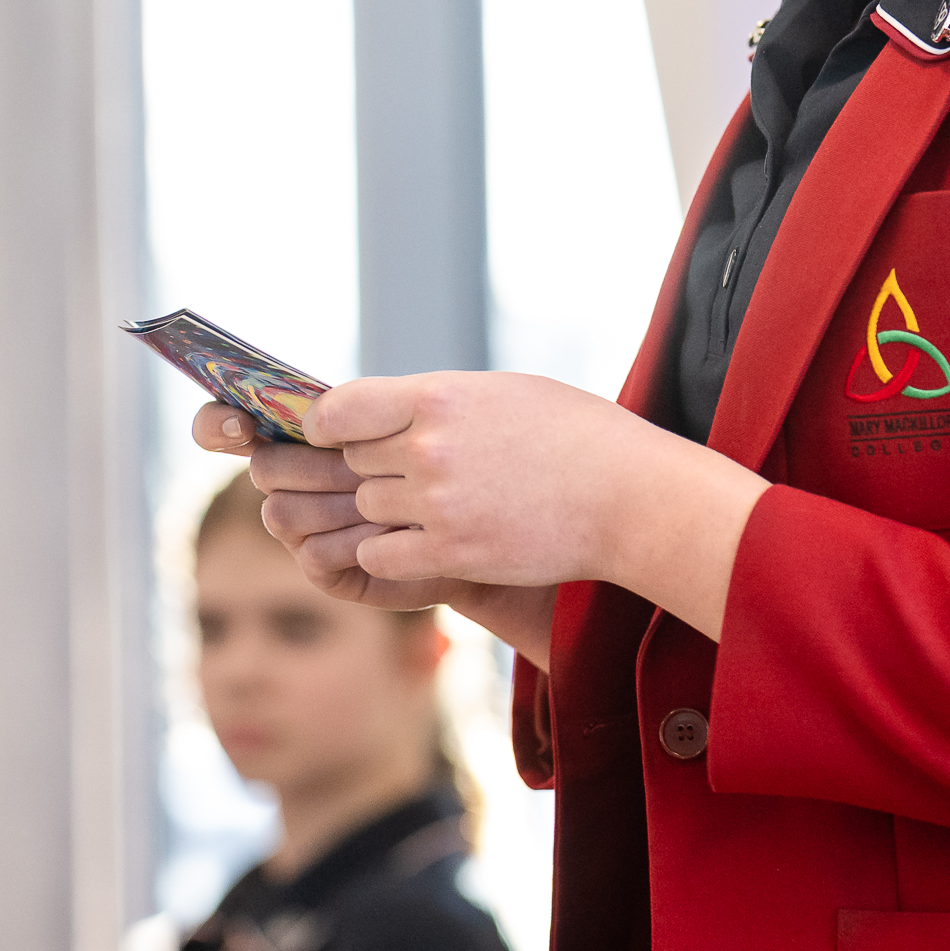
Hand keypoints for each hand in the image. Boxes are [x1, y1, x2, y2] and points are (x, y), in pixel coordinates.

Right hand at [193, 402, 489, 613]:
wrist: (492, 514)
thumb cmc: (455, 452)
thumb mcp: (413, 414)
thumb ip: (360, 406)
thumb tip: (312, 411)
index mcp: (296, 434)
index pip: (223, 425)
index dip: (218, 424)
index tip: (241, 424)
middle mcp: (291, 480)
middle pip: (262, 468)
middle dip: (308, 467)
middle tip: (357, 467)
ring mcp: (304, 527)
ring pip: (281, 513)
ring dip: (335, 503)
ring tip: (391, 499)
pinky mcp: (326, 569)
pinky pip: (312, 553)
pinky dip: (352, 539)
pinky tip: (395, 532)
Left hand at [220, 370, 764, 642]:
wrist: (631, 496)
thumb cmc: (575, 436)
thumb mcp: (501, 394)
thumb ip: (436, 403)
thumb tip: (382, 411)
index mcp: (436, 396)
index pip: (336, 408)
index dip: (319, 424)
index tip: (320, 432)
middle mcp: (427, 447)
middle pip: (342, 464)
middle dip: (336, 472)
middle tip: (318, 476)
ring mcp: (437, 503)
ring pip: (360, 511)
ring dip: (362, 514)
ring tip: (375, 510)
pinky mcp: (452, 551)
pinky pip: (381, 557)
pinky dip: (381, 554)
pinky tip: (402, 544)